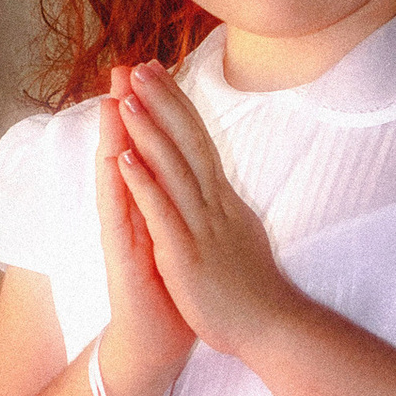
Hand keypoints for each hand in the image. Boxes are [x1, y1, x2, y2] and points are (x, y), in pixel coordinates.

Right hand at [93, 75, 195, 395]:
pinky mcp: (122, 257)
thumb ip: (183, 202)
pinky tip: (116, 158)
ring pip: (119, 174)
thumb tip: (195, 172)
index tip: (160, 70)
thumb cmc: (173, 291)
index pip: (155, 148)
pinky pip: (120, 216)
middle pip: (131, 150)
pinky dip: (119, 186)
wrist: (157, 343)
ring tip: (115, 96)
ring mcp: (125, 232)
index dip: (158, 110)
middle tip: (126, 65)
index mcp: (156, 204)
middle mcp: (135, 211)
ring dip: (117, 136)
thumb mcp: (185, 237)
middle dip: (130, 107)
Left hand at [110, 63, 303, 365]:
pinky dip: (143, 182)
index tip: (158, 74)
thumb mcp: (242, 236)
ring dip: (148, 130)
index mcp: (223, 200)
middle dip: (162, 102)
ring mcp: (200, 227)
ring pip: (173, 168)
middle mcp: (214, 205)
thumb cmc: (253, 290)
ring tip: (127, 96)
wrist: (270, 329)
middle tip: (138, 66)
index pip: (199, 141)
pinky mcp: (186, 253)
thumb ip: (228, 209)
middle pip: (186, 142)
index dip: (177, 105)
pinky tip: (125, 157)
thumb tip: (223, 187)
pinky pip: (162, 212)